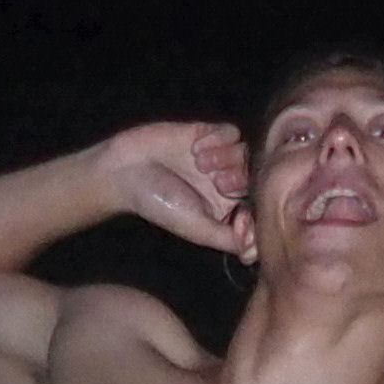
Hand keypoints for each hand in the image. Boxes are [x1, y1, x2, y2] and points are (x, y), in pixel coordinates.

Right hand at [101, 121, 250, 255]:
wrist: (125, 171)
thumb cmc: (159, 205)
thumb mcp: (198, 230)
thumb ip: (229, 240)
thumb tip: (256, 251)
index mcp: (226, 208)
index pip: (258, 204)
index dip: (257, 206)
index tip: (240, 214)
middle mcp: (225, 182)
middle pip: (256, 175)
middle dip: (240, 178)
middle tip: (216, 182)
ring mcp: (218, 157)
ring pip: (245, 151)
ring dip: (228, 157)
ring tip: (200, 164)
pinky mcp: (206, 134)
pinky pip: (231, 132)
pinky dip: (218, 139)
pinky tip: (195, 148)